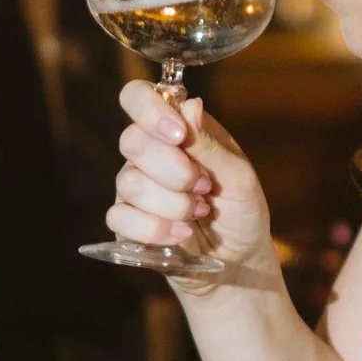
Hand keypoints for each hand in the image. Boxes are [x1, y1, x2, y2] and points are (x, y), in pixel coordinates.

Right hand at [104, 83, 279, 285]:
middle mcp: (149, 153)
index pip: (137, 97)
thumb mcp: (239, 177)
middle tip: (203, 188)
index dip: (150, 110)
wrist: (238, 263)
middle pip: (131, 141)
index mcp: (176, 129)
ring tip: (198, 214)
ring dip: (171, 203)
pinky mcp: (125, 223)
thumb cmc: (241, 213)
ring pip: (128, 182)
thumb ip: (210, 144)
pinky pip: (120, 217)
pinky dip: (155, 228)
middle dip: (173, 170)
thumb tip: (190, 104)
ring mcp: (133, 188)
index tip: (179, 136)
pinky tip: (181, 234)